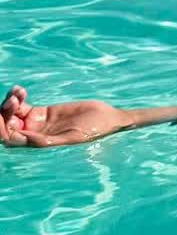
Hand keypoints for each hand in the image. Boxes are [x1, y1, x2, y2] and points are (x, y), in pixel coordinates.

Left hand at [1, 86, 127, 147]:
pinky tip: (20, 89)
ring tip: (19, 92)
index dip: (2, 128)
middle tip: (13, 99)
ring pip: (11, 113)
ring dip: (10, 102)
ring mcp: (35, 123)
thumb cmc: (94, 131)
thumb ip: (46, 140)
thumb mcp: (71, 137)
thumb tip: (19, 137)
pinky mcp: (41, 111)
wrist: (107, 118)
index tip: (4, 115)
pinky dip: (16, 96)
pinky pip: (21, 104)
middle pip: (7, 125)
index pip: (10, 138)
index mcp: (38, 145)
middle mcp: (32, 135)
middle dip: (4, 112)